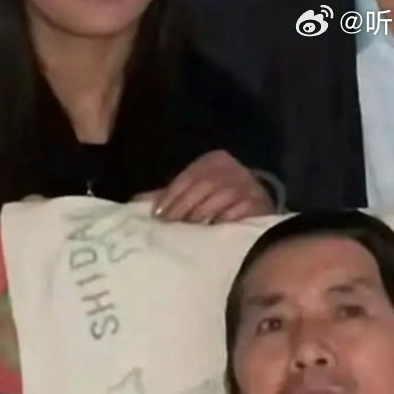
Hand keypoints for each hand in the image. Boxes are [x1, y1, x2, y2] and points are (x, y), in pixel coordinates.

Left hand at [135, 150, 273, 223]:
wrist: (257, 201)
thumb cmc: (218, 196)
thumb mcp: (195, 189)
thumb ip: (168, 195)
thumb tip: (134, 202)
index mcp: (213, 160)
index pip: (188, 176)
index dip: (171, 196)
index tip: (158, 216)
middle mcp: (231, 168)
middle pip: (202, 186)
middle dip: (184, 208)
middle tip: (171, 228)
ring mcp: (246, 183)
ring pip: (219, 198)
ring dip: (202, 215)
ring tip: (190, 232)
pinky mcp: (258, 201)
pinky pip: (238, 211)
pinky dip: (224, 220)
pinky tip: (214, 231)